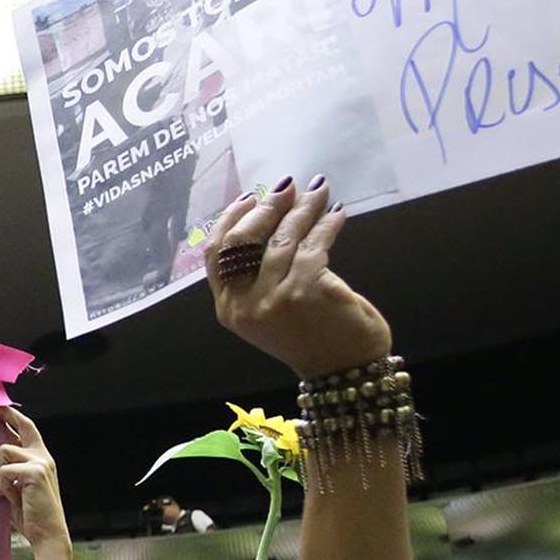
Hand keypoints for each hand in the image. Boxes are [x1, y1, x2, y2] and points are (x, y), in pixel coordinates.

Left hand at [0, 407, 68, 551]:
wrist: (47, 534)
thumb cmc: (32, 514)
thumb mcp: (19, 487)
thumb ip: (11, 470)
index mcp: (41, 458)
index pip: (27, 428)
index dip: (12, 415)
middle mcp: (43, 456)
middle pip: (21, 425)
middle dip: (3, 413)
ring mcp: (40, 462)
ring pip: (4, 451)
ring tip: (7, 491)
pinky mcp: (34, 472)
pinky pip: (4, 470)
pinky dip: (3, 485)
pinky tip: (9, 497)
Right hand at [203, 179, 390, 379]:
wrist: (344, 372)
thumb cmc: (310, 339)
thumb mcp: (269, 311)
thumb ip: (258, 277)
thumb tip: (269, 217)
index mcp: (229, 310)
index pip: (216, 255)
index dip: (230, 220)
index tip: (250, 198)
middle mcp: (245, 305)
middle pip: (243, 240)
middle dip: (266, 207)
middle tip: (287, 187)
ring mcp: (274, 297)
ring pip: (282, 237)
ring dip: (302, 208)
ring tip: (318, 191)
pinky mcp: (305, 289)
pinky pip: (314, 243)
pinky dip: (327, 223)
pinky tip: (336, 213)